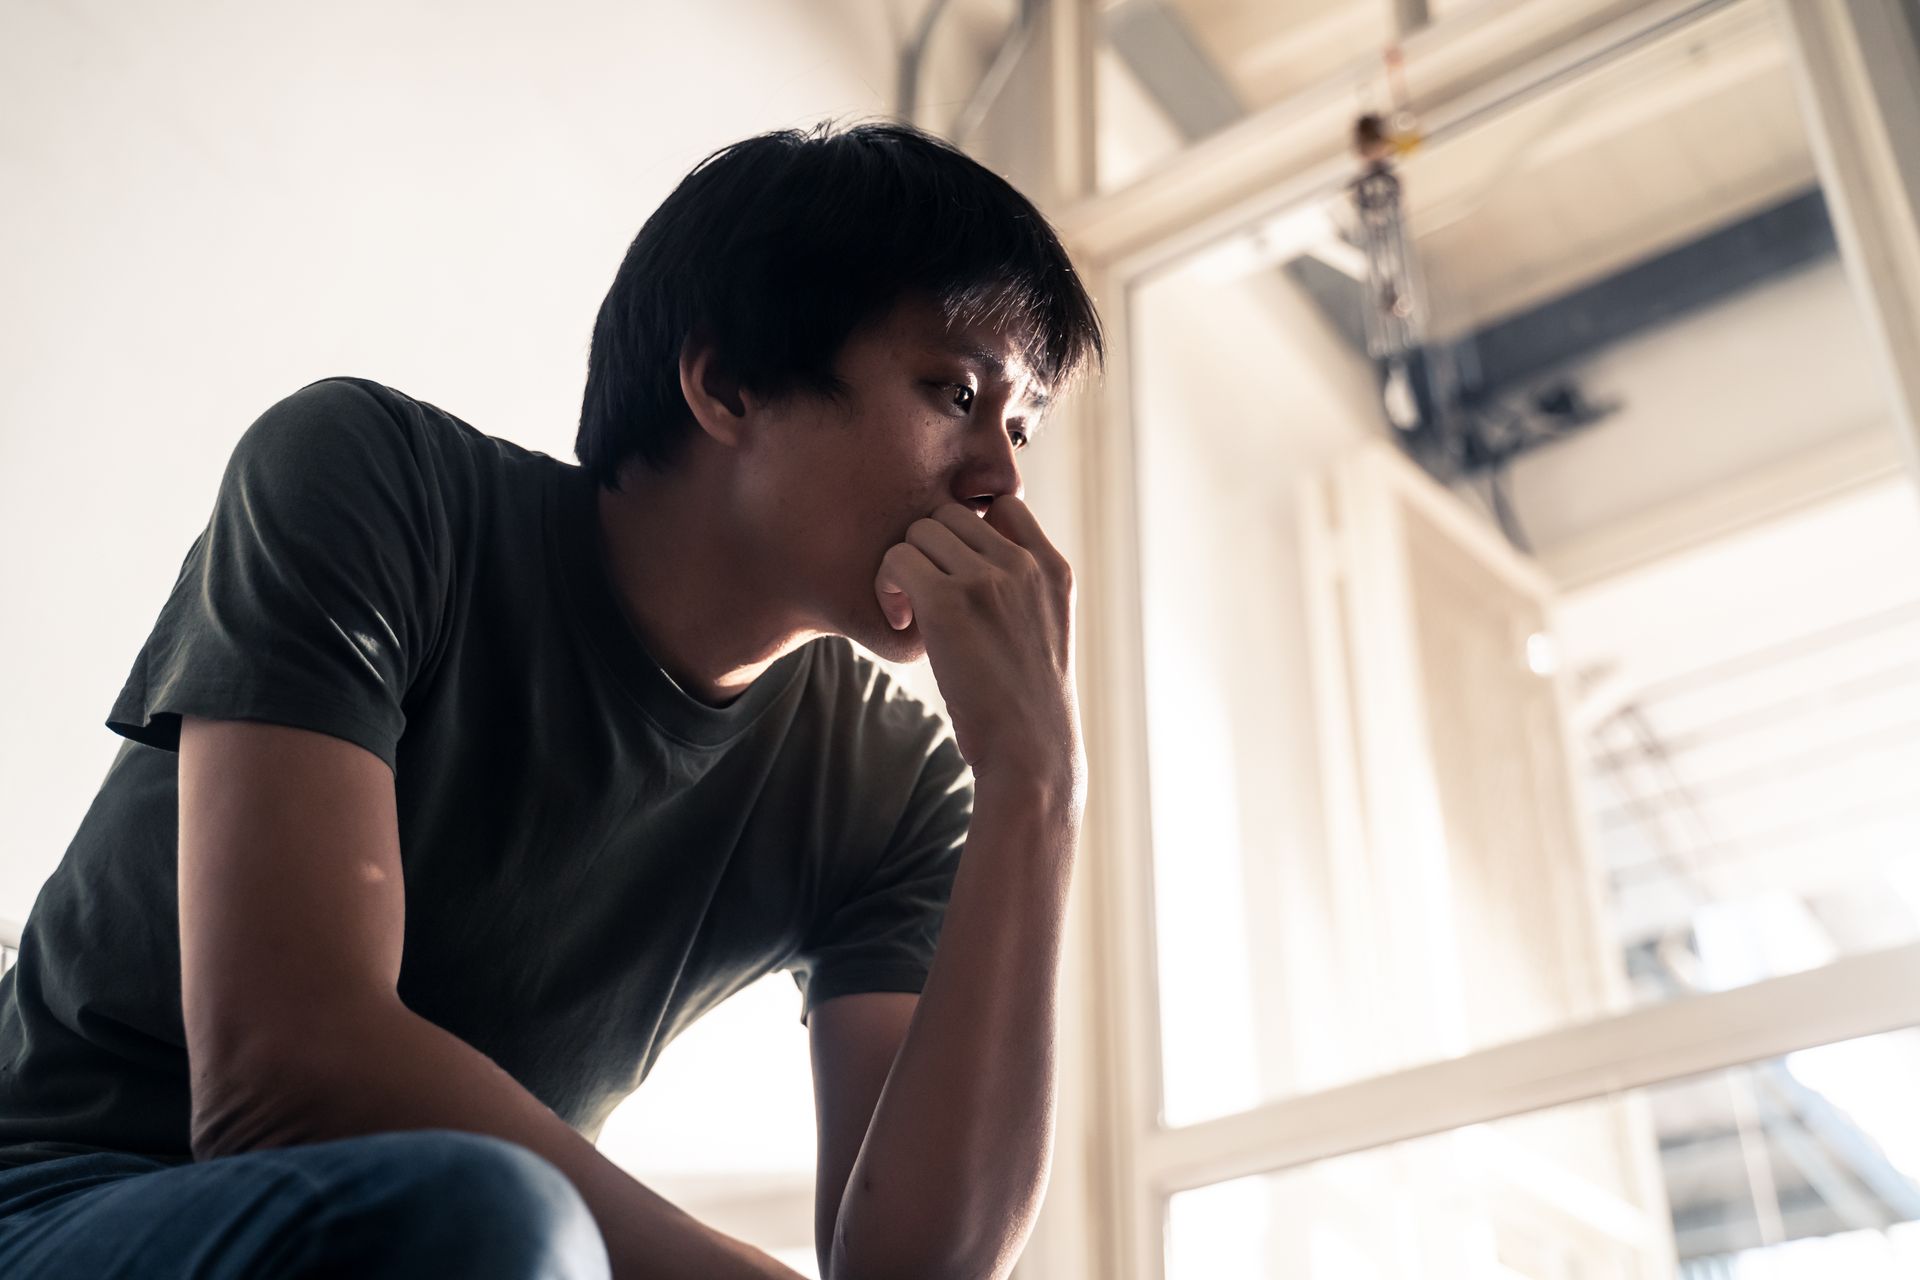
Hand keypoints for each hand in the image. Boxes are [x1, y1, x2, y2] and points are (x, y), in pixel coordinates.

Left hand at [874, 498, 1082, 791]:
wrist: (1032, 755)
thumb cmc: (1028, 708)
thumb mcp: (1046, 634)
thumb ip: (1023, 591)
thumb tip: (976, 568)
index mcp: (1054, 569)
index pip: (1005, 505)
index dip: (971, 530)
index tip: (957, 573)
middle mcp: (1024, 564)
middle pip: (952, 513)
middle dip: (931, 550)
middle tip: (924, 598)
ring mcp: (988, 579)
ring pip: (920, 531)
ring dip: (906, 568)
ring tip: (911, 614)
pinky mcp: (949, 602)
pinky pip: (897, 560)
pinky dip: (887, 587)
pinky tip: (901, 624)